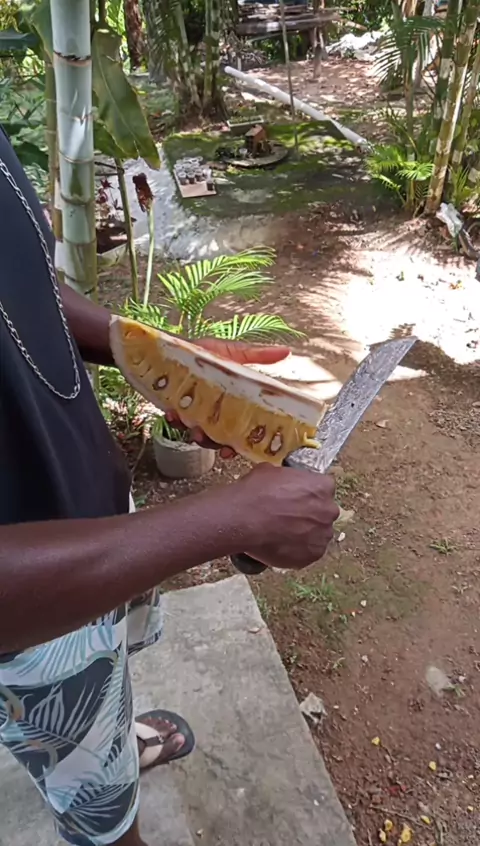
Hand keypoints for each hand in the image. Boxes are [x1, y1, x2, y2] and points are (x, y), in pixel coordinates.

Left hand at [165, 338, 289, 457]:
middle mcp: (214, 412)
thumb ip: (257, 356)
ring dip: (197, 435)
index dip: (240, 444)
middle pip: (219, 438)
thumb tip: (286, 351)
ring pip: (198, 434)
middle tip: (214, 441)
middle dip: (215, 443)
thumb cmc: (204, 351)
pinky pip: (175, 421)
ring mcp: (194, 412)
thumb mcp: (232, 352)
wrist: (172, 346)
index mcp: (231, 402)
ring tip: (195, 429)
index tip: (236, 449)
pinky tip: (174, 414)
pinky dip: (175, 419)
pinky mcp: (176, 408)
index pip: (240, 429)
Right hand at [233, 464, 338, 569]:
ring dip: (305, 534)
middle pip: (323, 513)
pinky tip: (281, 545)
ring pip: (317, 534)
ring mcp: (322, 535)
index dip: (308, 494)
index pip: (323, 489)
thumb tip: (281, 482)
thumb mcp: (270, 471)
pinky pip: (309, 553)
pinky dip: (298, 551)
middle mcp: (328, 510)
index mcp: (322, 486)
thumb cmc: (255, 493)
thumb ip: (286, 477)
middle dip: (309, 515)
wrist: (242, 519)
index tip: (296, 498)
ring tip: (282, 534)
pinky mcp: (313, 555)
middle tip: (289, 517)